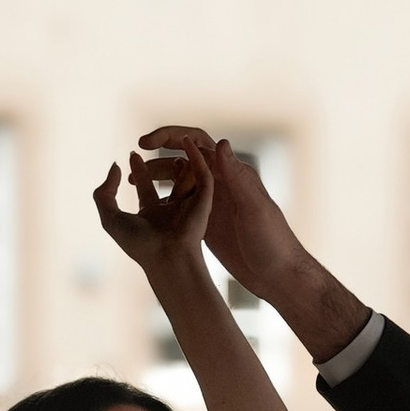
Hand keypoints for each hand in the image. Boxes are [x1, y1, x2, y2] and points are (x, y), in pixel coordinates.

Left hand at [94, 136, 212, 280]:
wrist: (168, 255)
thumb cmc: (140, 243)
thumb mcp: (110, 217)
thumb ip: (103, 193)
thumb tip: (114, 167)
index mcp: (151, 216)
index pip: (145, 188)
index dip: (138, 171)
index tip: (131, 155)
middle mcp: (171, 210)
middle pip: (166, 182)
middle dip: (158, 164)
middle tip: (149, 144)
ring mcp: (188, 205)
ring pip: (185, 177)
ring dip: (180, 159)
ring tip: (175, 138)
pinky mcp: (204, 200)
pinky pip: (202, 174)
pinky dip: (196, 156)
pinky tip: (186, 141)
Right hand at [143, 123, 292, 304]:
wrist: (278, 274)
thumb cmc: (272, 241)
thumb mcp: (253, 208)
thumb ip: (237, 176)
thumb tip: (219, 142)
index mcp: (232, 173)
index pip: (197, 142)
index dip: (170, 136)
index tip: (144, 142)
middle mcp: (222, 182)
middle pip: (184, 157)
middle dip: (158, 154)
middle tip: (134, 156)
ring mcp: (214, 202)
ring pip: (180, 180)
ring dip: (157, 176)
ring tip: (131, 183)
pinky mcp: (209, 222)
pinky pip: (181, 203)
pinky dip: (163, 199)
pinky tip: (146, 207)